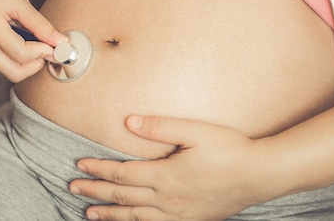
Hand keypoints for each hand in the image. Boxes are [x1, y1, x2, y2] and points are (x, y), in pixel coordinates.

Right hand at [0, 0, 67, 81]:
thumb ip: (39, 23)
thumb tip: (60, 41)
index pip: (22, 54)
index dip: (43, 52)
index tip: (57, 44)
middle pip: (14, 72)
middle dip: (36, 65)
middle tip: (48, 50)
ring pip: (7, 69)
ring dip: (26, 61)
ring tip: (36, 42)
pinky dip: (14, 55)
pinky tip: (20, 37)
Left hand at [69, 115, 271, 220]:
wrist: (261, 175)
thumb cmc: (229, 149)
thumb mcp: (194, 131)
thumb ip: (160, 127)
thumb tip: (129, 122)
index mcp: (166, 176)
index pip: (123, 174)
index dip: (99, 170)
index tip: (80, 166)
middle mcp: (168, 200)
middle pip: (123, 198)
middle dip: (96, 193)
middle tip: (72, 189)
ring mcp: (180, 215)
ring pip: (136, 218)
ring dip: (110, 215)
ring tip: (89, 215)